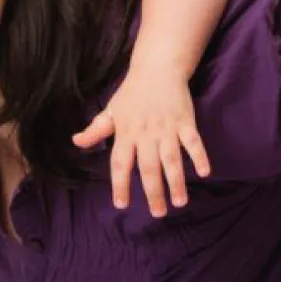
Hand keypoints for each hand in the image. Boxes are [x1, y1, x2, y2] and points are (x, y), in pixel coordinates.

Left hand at [72, 69, 209, 216]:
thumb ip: (96, 130)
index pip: (120, 162)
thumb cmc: (132, 93)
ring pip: (171, 158)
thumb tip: (76, 142)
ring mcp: (166, 127)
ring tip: (179, 202)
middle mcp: (145, 133)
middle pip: (148, 167)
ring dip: (176, 181)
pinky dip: (199, 156)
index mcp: (126, 132)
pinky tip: (204, 172)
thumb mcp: (111, 110)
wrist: (157, 68)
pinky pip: (193, 141)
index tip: (121, 204)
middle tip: (158, 214)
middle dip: (153, 192)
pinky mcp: (185, 121)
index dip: (119, 183)